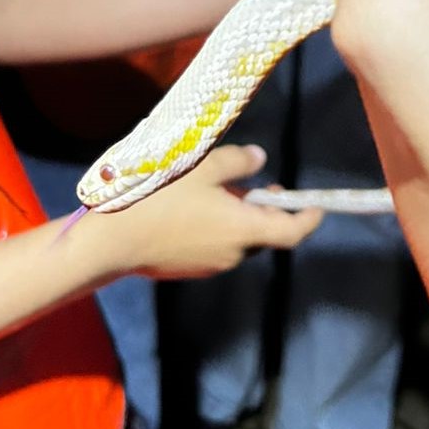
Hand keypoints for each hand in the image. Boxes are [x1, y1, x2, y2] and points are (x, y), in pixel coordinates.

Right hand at [107, 145, 321, 278]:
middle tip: (245, 184)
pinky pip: (213, 247)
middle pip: (262, 233)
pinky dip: (213, 229)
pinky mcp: (189, 269)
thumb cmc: (160, 198)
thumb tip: (260, 159)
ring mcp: (211, 265)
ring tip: (208, 191)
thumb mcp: (202, 168)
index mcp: (245, 229)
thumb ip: (237, 162)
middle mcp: (234, 254)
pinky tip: (186, 210)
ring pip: (236, 240)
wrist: (113, 241)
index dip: (308, 218)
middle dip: (261, 209)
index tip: (315, 205)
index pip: (293, 231)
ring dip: (233, 218)